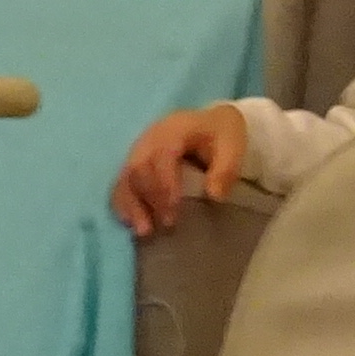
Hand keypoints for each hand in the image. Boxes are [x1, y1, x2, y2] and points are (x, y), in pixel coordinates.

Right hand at [114, 105, 251, 237]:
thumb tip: (213, 196)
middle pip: (138, 167)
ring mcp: (139, 149)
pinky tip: (130, 222)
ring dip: (132, 205)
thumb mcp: (232, 146)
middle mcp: (150, 137)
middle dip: (149, 198)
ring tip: (144, 232)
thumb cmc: (221, 136)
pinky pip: (121, 182)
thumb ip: (225, 170)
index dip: (164, 184)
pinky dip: (123, 202)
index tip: (175, 212)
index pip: (161, 155)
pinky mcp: (134, 161)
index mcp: (174, 129)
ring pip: (126, 176)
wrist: (212, 123)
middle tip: (167, 225)